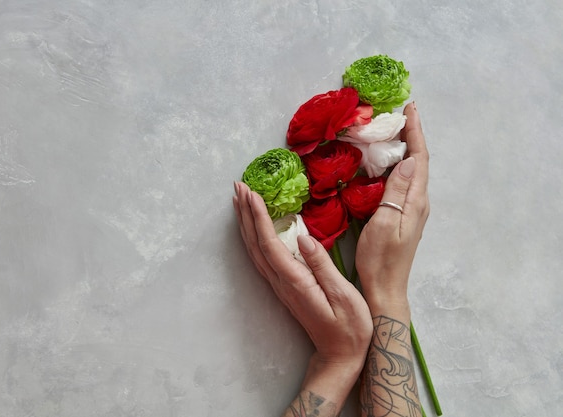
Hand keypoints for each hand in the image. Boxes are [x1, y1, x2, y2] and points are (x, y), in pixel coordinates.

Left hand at [233, 181, 371, 364]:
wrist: (340, 356)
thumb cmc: (349, 328)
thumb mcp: (343, 296)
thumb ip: (322, 266)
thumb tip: (303, 237)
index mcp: (295, 281)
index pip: (270, 243)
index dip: (259, 217)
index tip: (252, 193)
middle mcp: (281, 282)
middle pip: (255, 243)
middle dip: (245, 213)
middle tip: (238, 186)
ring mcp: (280, 286)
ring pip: (255, 250)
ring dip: (246, 223)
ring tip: (240, 200)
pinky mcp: (284, 287)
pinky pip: (262, 257)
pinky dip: (254, 237)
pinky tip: (253, 228)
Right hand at [355, 102, 429, 309]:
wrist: (385, 288)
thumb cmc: (381, 259)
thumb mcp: (385, 223)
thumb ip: (397, 192)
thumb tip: (409, 160)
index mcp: (416, 201)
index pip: (420, 158)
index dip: (416, 132)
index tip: (409, 108)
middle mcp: (418, 201)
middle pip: (419, 161)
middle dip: (412, 134)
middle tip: (399, 113)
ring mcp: (412, 209)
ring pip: (412, 170)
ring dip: (406, 147)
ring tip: (393, 129)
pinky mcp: (403, 214)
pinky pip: (404, 181)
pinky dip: (398, 164)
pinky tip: (386, 161)